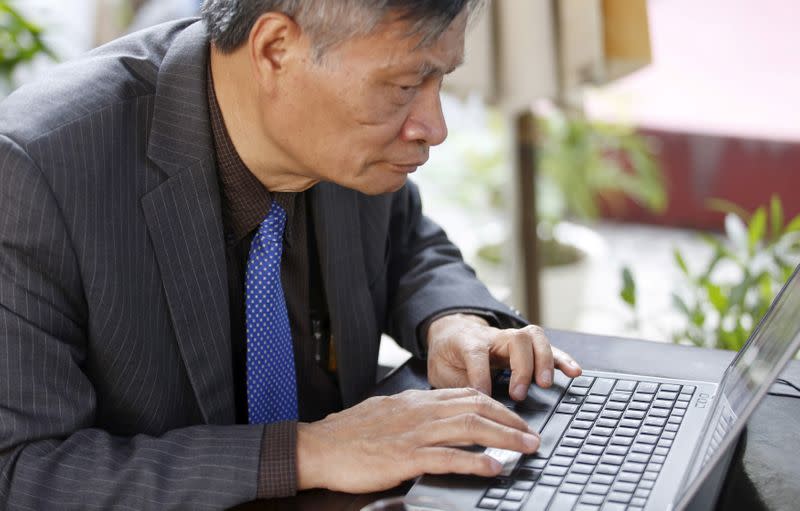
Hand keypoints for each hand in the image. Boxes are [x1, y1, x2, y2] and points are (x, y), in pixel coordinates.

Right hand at [296, 387, 539, 492]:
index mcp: (417, 401)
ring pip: (470, 428)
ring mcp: (414, 433)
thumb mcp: (387, 414)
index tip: (515, 418)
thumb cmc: (349, 433)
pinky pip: (448, 457)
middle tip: (532, 434)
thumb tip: (437, 420)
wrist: (319, 446)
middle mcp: (421, 411)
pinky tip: (493, 467)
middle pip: (477, 407)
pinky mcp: (406, 457)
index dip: (498, 406)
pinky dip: (475, 461)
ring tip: (526, 448)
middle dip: (510, 420)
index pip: (467, 395)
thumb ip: (414, 415)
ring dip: (504, 438)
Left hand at [426, 313, 581, 400]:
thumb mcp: (441, 372)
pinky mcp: (526, 346)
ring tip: (546, 384)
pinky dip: (562, 359)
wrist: (452, 332)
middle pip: (515, 340)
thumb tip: (474, 406)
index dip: (482, 376)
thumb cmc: (448, 356)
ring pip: (534, 338)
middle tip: (519, 394)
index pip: (477, 354)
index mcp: (468, 341)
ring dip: (543, 361)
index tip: (485, 397)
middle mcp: (494, 336)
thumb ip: (456, 386)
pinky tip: (574, 372)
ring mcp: (511, 339)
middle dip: (522, 367)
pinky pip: (548, 347)